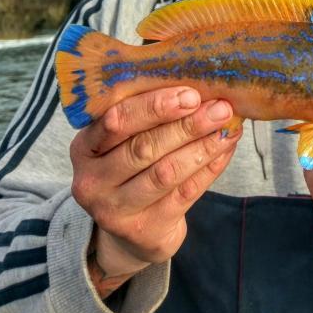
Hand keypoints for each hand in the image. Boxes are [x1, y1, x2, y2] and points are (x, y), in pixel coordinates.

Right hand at [69, 87, 240, 297]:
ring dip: (203, 146)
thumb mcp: (122, 140)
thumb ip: (146, 114)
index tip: (190, 94)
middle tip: (220, 108)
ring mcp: (115, 210)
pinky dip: (209, 168)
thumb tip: (196, 82)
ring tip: (228, 126)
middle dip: (187, 125)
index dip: (154, 106)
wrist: (129, 230)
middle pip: (144, 148)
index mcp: (84, 147)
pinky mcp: (144, 230)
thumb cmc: (130, 167)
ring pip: (166, 173)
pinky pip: (184, 194)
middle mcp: (92, 181)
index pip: (117, 121)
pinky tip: (225, 149)